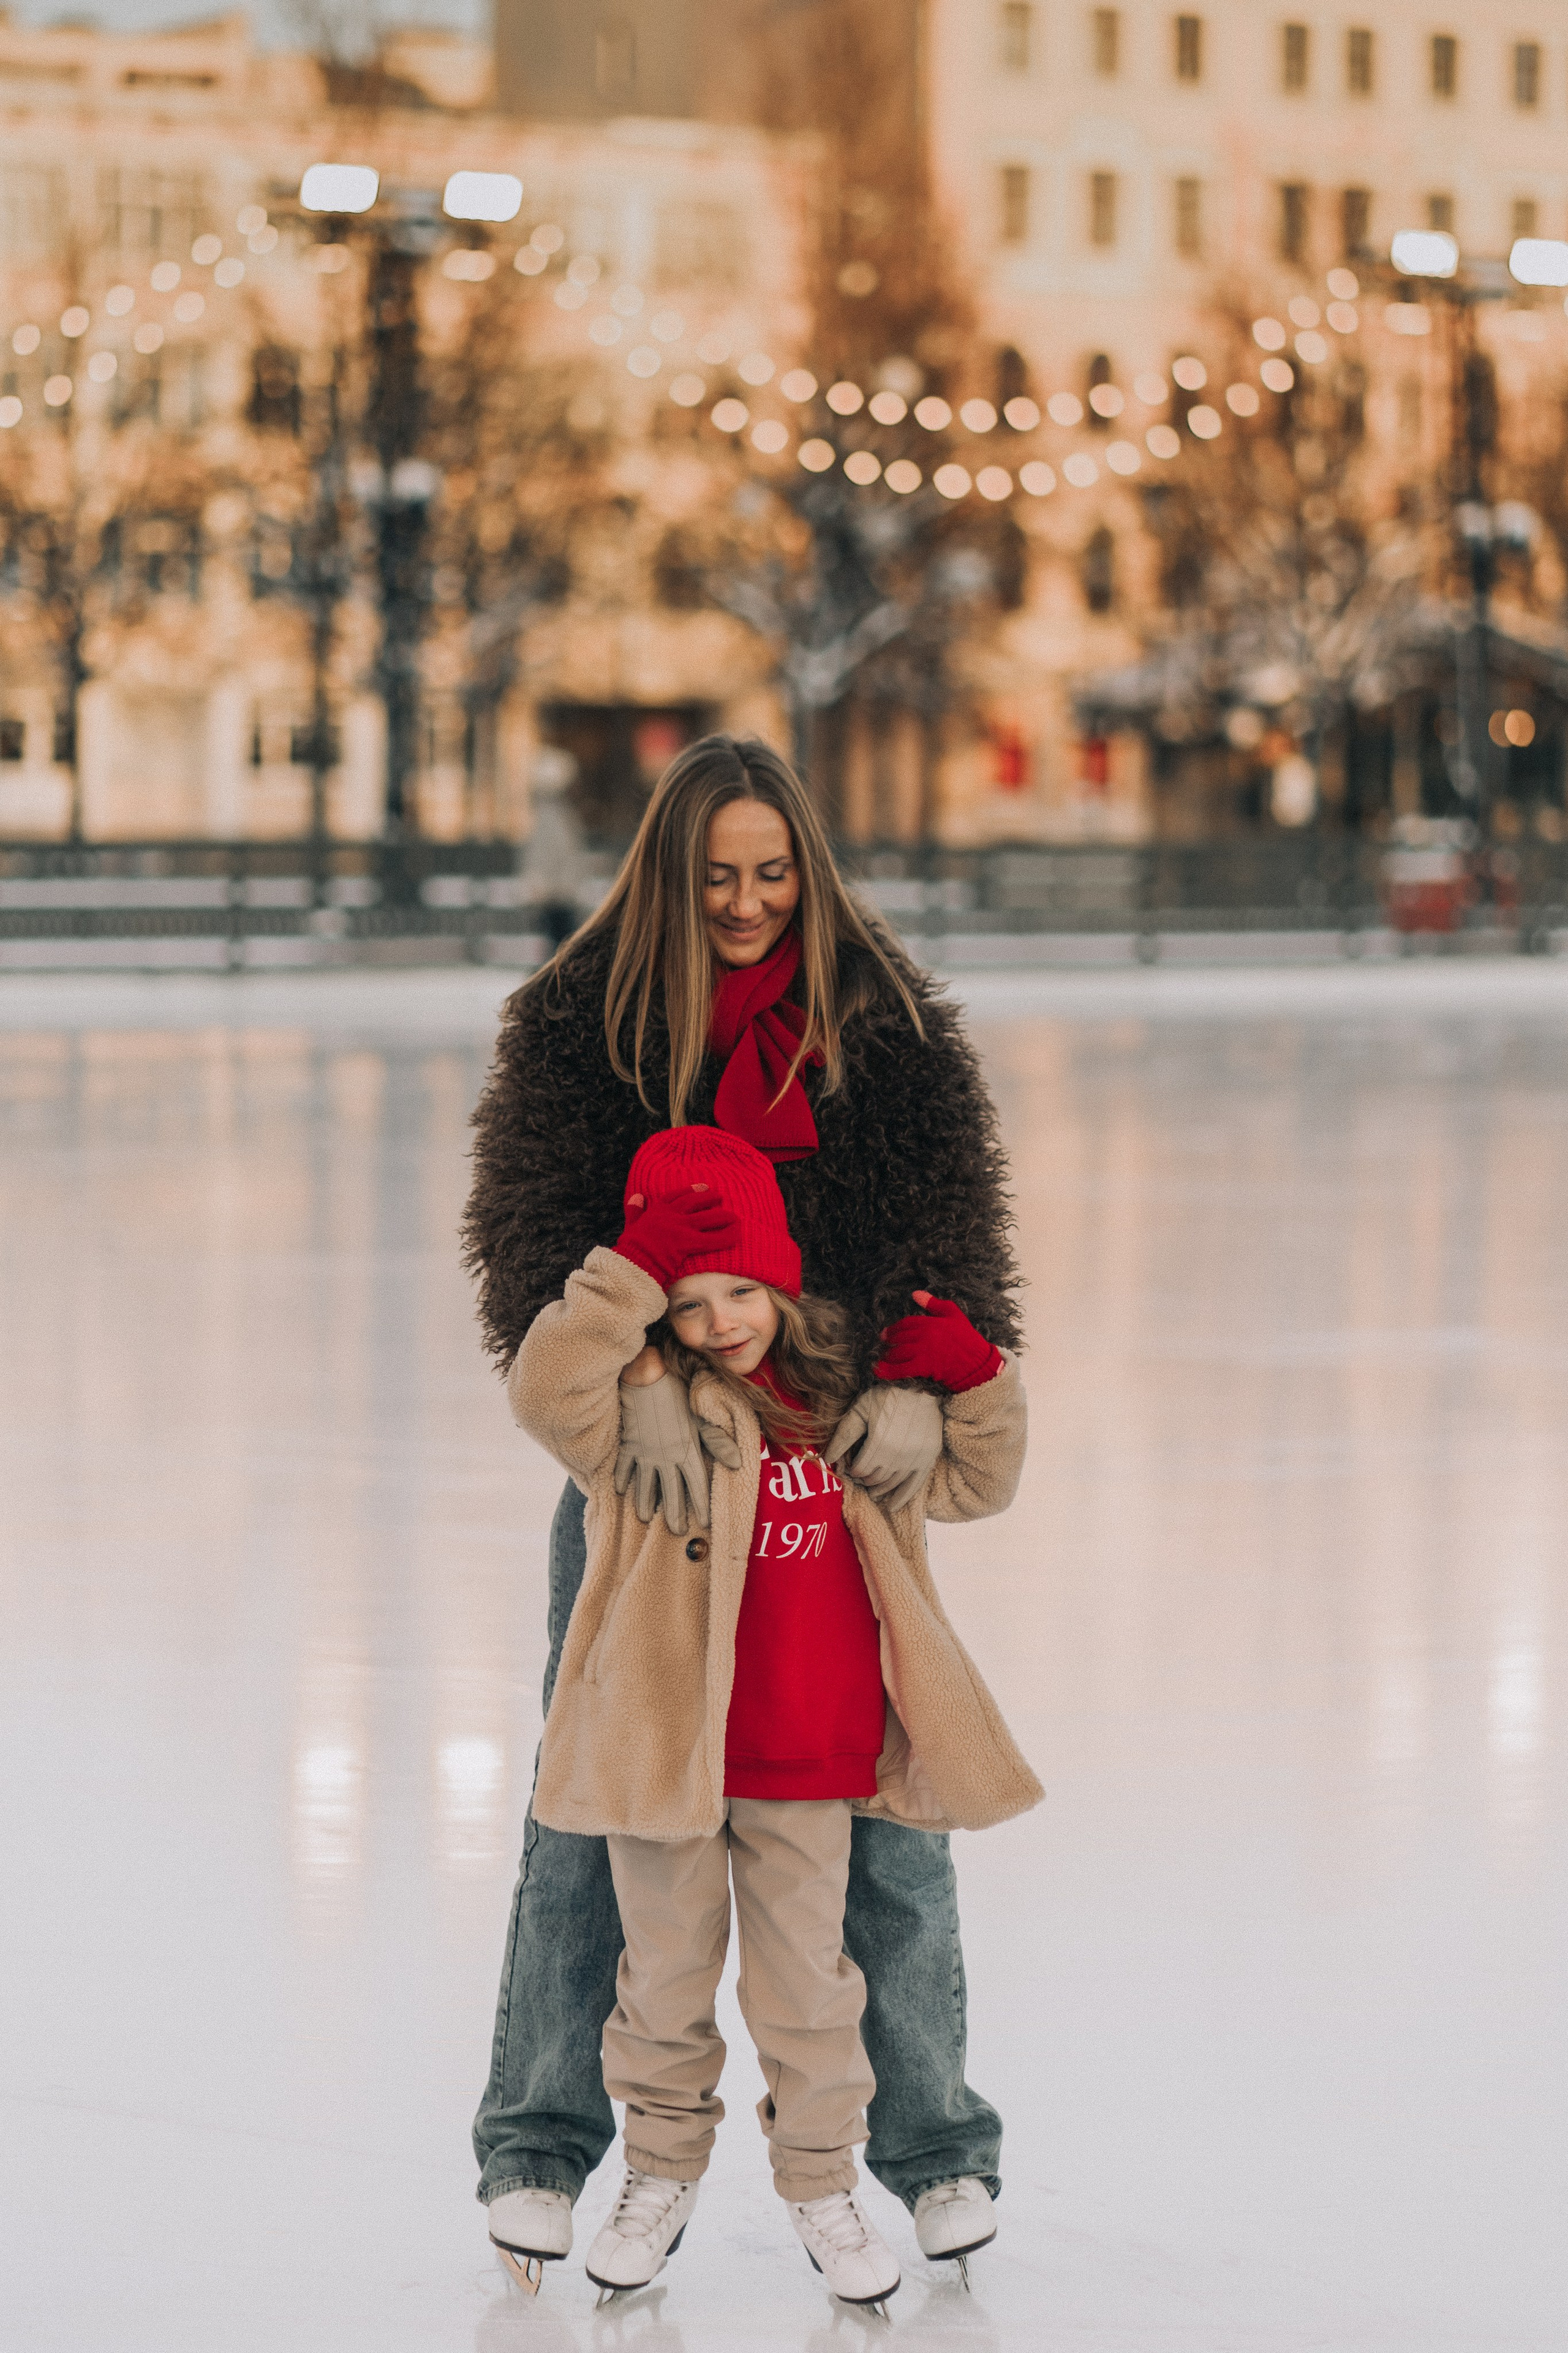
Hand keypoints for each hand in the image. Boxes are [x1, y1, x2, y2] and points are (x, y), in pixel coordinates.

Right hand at [613, 1374, 738, 1533]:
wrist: (647, 1376)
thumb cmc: (679, 1395)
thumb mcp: (702, 1418)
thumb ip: (719, 1442)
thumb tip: (738, 1463)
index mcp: (687, 1451)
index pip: (697, 1486)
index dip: (702, 1505)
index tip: (704, 1523)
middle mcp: (666, 1458)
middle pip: (671, 1493)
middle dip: (674, 1514)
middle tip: (677, 1531)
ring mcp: (645, 1453)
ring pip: (645, 1486)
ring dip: (645, 1504)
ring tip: (646, 1517)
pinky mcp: (628, 1445)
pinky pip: (624, 1468)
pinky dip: (622, 1480)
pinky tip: (622, 1491)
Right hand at [614, 1182, 740, 1290]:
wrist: (632, 1264)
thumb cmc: (630, 1249)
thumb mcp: (631, 1225)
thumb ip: (634, 1210)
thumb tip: (637, 1196)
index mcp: (657, 1210)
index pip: (676, 1196)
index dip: (691, 1190)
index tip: (702, 1187)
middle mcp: (671, 1215)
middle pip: (695, 1202)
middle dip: (709, 1198)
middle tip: (720, 1197)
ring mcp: (681, 1228)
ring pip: (708, 1217)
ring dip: (723, 1216)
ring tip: (734, 1216)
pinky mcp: (688, 1243)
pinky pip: (713, 1239)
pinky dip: (727, 1236)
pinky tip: (737, 1233)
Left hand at [825, 1384, 943, 1512]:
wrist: (923, 1387)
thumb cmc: (887, 1396)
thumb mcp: (860, 1410)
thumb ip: (843, 1435)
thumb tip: (827, 1459)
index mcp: (879, 1444)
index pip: (860, 1470)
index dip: (851, 1470)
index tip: (849, 1466)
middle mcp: (897, 1456)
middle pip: (874, 1479)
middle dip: (864, 1479)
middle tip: (859, 1475)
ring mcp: (914, 1460)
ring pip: (891, 1484)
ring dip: (879, 1489)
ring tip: (871, 1489)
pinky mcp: (928, 1459)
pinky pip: (914, 1486)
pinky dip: (902, 1498)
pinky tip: (891, 1506)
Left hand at [874, 1292, 1000, 1392]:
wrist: (977, 1363)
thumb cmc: (967, 1338)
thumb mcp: (954, 1315)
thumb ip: (934, 1303)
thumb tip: (915, 1293)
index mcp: (930, 1322)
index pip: (905, 1323)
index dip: (894, 1328)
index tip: (887, 1333)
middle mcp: (923, 1336)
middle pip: (899, 1338)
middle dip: (889, 1342)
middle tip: (884, 1345)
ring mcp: (923, 1352)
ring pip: (898, 1353)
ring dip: (888, 1356)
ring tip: (884, 1358)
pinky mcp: (924, 1367)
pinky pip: (902, 1369)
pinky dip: (888, 1371)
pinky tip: (879, 1371)